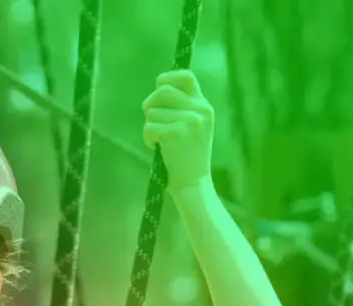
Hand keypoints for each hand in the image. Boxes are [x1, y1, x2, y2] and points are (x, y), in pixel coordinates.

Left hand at [142, 69, 213, 191]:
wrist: (194, 181)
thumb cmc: (188, 155)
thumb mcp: (194, 126)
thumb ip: (183, 107)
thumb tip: (160, 88)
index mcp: (204, 106)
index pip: (186, 77)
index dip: (168, 77)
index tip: (158, 86)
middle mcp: (199, 110)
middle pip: (163, 91)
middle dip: (150, 104)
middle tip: (151, 119)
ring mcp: (189, 121)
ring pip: (152, 112)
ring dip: (150, 127)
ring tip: (160, 140)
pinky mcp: (176, 133)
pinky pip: (148, 127)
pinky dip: (148, 138)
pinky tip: (157, 147)